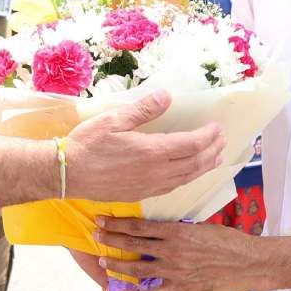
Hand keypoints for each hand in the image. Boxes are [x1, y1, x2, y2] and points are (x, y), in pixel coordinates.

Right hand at [64, 89, 223, 202]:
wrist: (68, 174)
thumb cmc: (87, 144)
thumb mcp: (114, 120)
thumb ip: (143, 110)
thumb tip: (166, 96)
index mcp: (152, 151)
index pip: (191, 144)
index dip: (208, 136)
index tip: (216, 127)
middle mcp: (156, 172)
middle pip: (194, 163)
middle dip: (212, 151)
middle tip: (222, 141)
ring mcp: (149, 186)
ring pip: (186, 178)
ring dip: (204, 167)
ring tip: (215, 158)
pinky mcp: (141, 194)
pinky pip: (172, 187)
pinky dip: (187, 179)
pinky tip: (188, 174)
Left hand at [93, 217, 258, 290]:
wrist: (249, 262)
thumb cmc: (229, 241)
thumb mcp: (201, 227)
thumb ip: (179, 230)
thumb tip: (161, 229)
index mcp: (176, 231)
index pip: (139, 226)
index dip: (118, 223)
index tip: (103, 221)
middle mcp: (171, 250)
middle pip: (133, 244)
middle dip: (111, 239)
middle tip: (95, 235)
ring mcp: (175, 271)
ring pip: (138, 268)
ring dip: (118, 265)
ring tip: (104, 262)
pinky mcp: (182, 288)